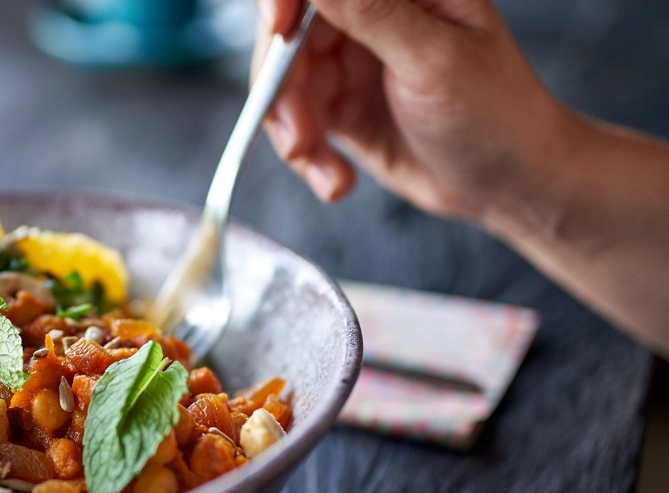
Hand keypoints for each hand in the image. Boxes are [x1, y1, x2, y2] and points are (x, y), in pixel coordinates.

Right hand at [254, 0, 576, 222]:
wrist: (507, 181)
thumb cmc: (494, 112)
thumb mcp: (433, 59)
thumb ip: (372, 12)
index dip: (285, 2)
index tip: (279, 33)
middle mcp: (371, 13)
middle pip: (287, 34)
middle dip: (284, 90)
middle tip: (299, 138)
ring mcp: (352, 57)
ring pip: (283, 82)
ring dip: (294, 133)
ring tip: (326, 173)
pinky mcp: (340, 102)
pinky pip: (294, 120)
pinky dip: (307, 155)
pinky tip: (336, 180)